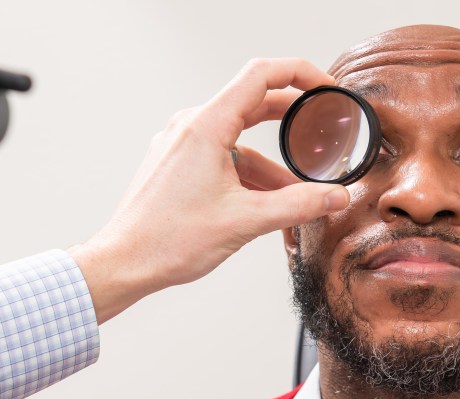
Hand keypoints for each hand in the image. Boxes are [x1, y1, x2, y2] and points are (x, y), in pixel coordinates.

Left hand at [69, 58, 349, 323]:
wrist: (124, 262)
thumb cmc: (168, 240)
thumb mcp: (245, 221)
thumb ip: (298, 205)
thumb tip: (335, 196)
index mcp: (206, 126)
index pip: (261, 75)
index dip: (300, 74)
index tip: (325, 88)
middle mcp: (190, 126)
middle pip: (253, 104)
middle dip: (293, 120)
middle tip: (323, 129)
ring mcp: (181, 144)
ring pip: (240, 140)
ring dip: (272, 163)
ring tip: (300, 194)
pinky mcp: (177, 163)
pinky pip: (223, 156)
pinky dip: (249, 174)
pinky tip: (268, 201)